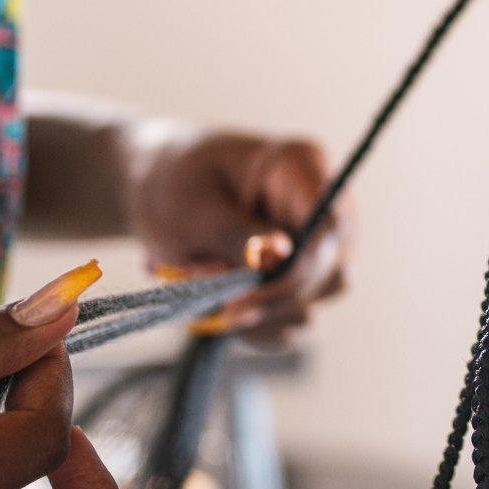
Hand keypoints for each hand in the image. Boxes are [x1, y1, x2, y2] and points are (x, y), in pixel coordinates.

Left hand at [129, 130, 352, 344]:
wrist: (160, 192)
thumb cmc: (174, 184)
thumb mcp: (190, 205)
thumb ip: (233, 233)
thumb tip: (279, 260)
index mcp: (300, 167)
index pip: (327, 227)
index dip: (296, 271)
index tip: (240, 299)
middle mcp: (322, 207)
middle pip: (328, 270)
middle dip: (266, 296)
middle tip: (204, 288)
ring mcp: (318, 246)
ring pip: (312, 300)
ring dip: (256, 310)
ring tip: (202, 279)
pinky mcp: (303, 278)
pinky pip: (292, 318)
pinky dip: (253, 322)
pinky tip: (218, 299)